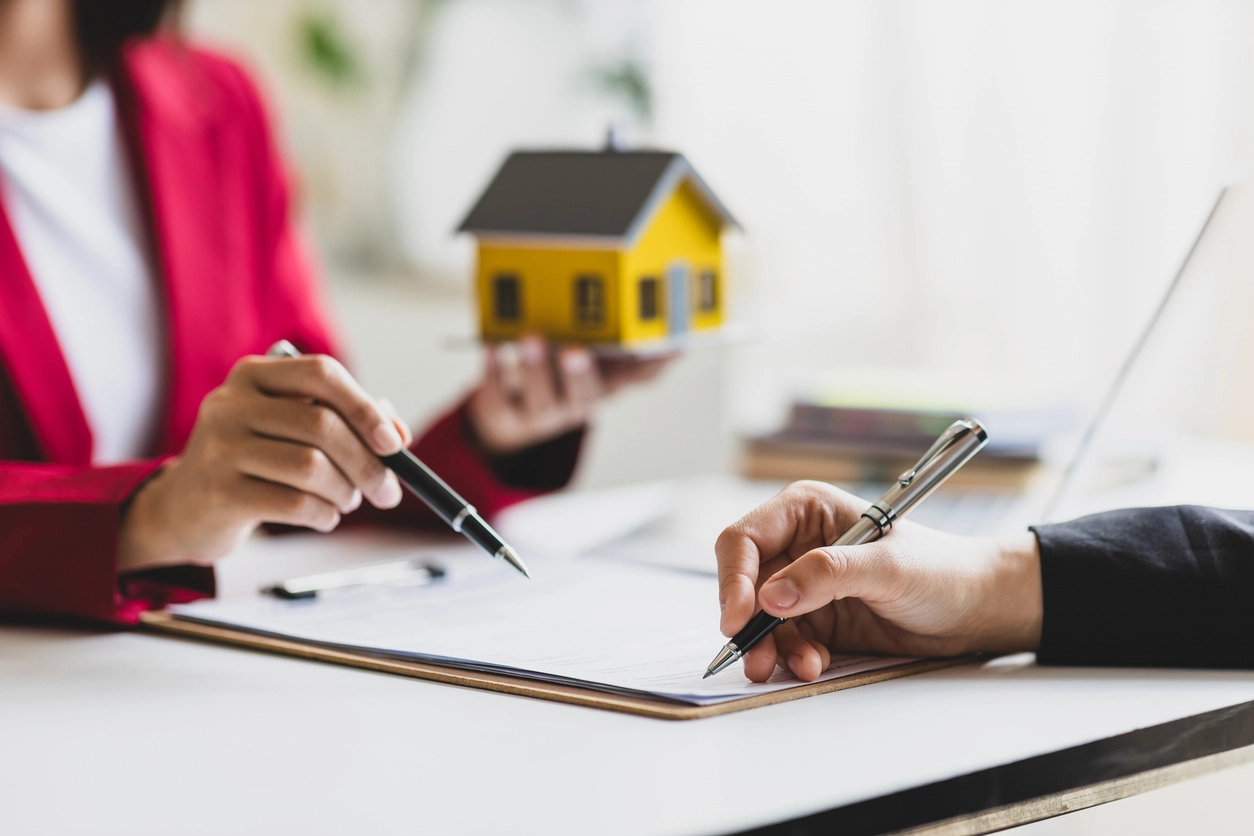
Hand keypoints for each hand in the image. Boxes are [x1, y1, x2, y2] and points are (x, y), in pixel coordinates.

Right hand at [118, 354, 412, 572]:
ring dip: (345, 492)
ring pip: (312, 467)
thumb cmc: (254, 463)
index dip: (365, 408)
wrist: (184, 508)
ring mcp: (220, 447)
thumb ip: (348, 422)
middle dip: (368, 464)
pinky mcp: (220, 493)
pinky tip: (323, 516)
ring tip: (346, 501)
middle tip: (387, 492)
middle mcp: (231, 403)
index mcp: (254, 375)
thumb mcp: (293, 430)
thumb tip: (398, 436)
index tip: (394, 444)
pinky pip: (295, 504)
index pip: (322, 374)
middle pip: (322, 425)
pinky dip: (323, 514)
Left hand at [465, 335, 671, 454]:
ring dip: (536, 370)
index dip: (642, 368)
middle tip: (575, 350)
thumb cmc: (560, 382)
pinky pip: (496, 398)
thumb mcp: (597, 370)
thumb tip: (678, 344)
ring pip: (540, 400)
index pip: (628, 381)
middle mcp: (572, 408)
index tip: (649, 345)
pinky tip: (491, 350)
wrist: (514, 420)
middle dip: (579, 375)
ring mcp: (537, 415)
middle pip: (580, 398)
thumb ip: (633, 358)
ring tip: (531, 339)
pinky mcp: (502, 414)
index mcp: (600, 390)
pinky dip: (491, 374)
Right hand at [716, 481, 1042, 682]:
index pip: (745, 540)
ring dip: (770, 647)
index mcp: (806, 511)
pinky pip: (784, 641)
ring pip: (760, 619)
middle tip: (754, 656)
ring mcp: (804, 584)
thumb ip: (828, 574)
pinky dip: (791, 657)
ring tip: (795, 667)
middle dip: (748, 622)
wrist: (976, 609)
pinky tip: (814, 664)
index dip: (734, 578)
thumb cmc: (942, 570)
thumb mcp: (887, 567)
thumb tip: (772, 595)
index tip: (738, 618)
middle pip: (745, 583)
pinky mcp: (815, 619)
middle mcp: (797, 544)